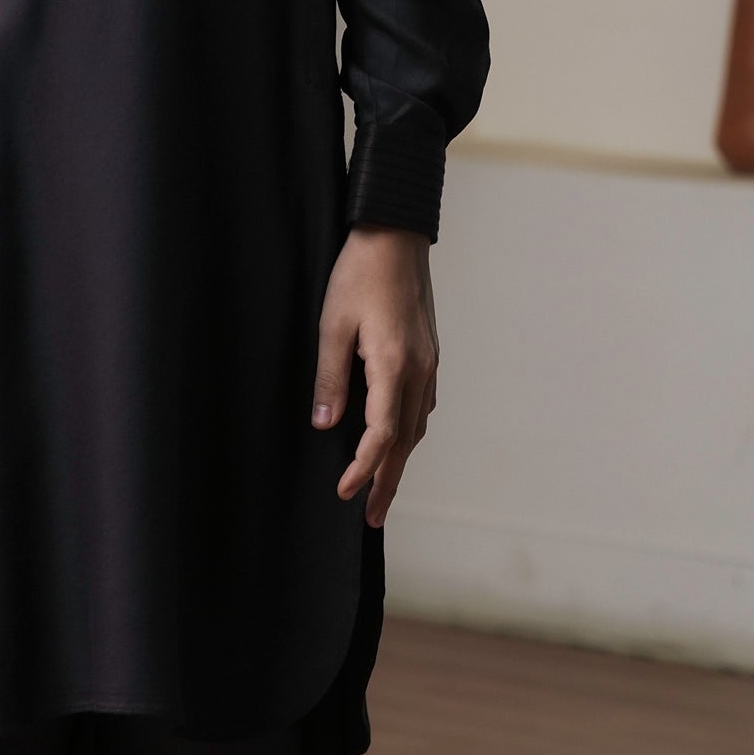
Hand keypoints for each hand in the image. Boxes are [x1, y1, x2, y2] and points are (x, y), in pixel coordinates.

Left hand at [311, 228, 437, 529]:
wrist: (395, 235)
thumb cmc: (359, 274)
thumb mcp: (331, 325)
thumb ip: (329, 378)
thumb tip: (325, 425)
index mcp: (394, 365)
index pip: (381, 434)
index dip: (364, 468)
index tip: (345, 493)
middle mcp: (419, 370)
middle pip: (405, 442)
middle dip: (387, 482)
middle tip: (372, 519)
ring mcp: (428, 363)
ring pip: (417, 427)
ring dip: (400, 462)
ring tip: (382, 490)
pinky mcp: (428, 354)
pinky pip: (421, 407)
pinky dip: (408, 434)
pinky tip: (396, 443)